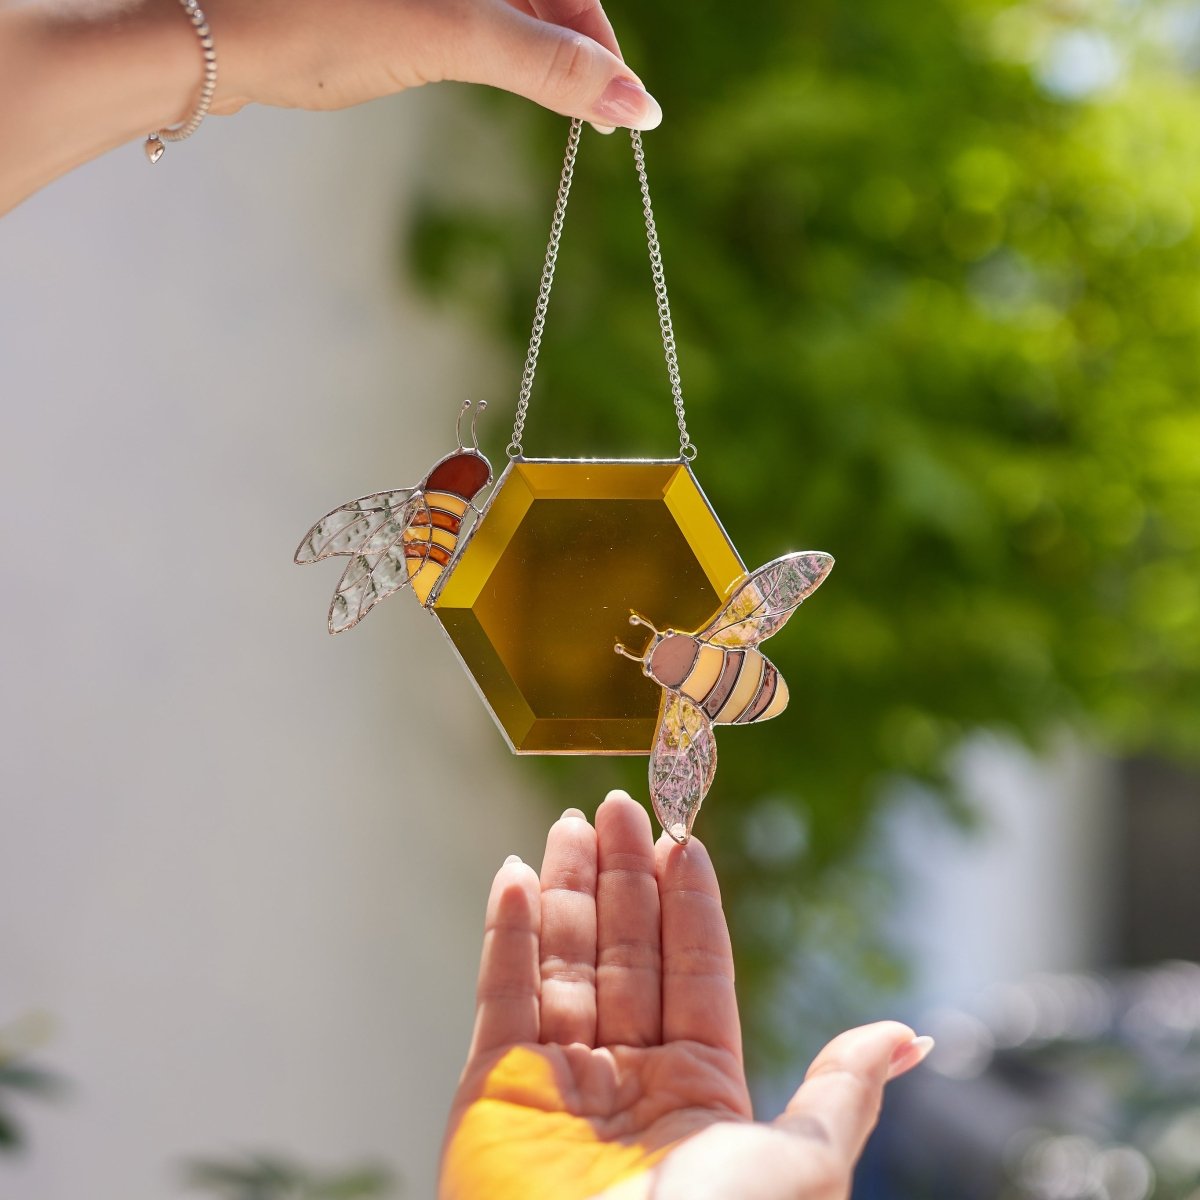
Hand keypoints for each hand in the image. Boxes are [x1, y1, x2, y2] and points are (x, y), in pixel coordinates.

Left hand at [212, 0, 659, 129]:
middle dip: (574, 52)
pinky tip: (502, 78)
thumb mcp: (451, 37)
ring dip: (540, 56)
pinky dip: (497, 52)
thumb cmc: (319, 21)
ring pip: (510, 7)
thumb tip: (633, 102)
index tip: (629, 111)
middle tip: (596, 120)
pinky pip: (472, 16)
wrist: (212, 38)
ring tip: (561, 108)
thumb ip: (546, 64)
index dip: (601, 43)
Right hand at [440, 791, 932, 1199]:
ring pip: (564, 960)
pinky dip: (507, 933)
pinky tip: (516, 874)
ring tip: (573, 822)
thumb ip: (840, 1088)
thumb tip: (913, 1035)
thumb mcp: (804, 1160)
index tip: (683, 836)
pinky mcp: (492, 1091)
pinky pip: (500, 995)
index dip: (688, 901)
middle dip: (623, 875)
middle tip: (618, 802)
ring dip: (567, 888)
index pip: (694, 968)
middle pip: (626, 951)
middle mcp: (630, 1077)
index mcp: (700, 1089)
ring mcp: (559, 1080)